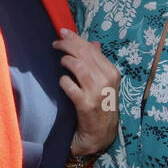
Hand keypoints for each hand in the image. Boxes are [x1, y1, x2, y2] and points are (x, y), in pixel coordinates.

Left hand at [54, 28, 119, 155]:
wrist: (99, 135)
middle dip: (68, 45)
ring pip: (78, 67)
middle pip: (84, 55)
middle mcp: (107, 80)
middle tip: (55, 43)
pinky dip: (63, 81)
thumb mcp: (104, 83)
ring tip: (59, 60)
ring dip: (66, 60)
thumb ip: (98, 63)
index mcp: (112, 72)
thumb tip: (93, 43)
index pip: (92, 49)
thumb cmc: (101, 106)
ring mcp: (97, 92)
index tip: (62, 33)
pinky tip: (61, 81)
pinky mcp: (85, 104)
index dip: (76, 39)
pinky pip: (70, 86)